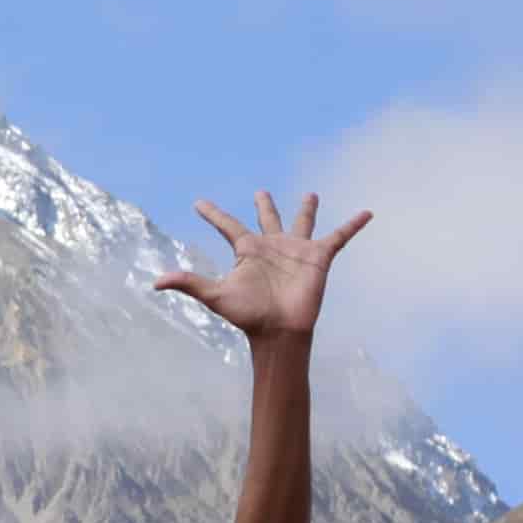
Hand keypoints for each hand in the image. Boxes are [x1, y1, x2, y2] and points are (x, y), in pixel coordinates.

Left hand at [150, 190, 367, 346]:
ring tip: (311, 194)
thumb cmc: (248, 314)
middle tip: (259, 192)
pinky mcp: (319, 258)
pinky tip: (367, 212)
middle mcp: (272, 246)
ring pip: (301, 222)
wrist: (280, 330)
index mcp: (247, 250)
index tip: (198, 203)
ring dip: (306, 209)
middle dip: (263, 206)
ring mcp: (296, 250)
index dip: (212, 214)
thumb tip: (155, 282)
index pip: (226, 226)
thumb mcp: (215, 295)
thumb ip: (188, 284)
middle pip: (266, 219)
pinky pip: (339, 236)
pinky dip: (353, 225)